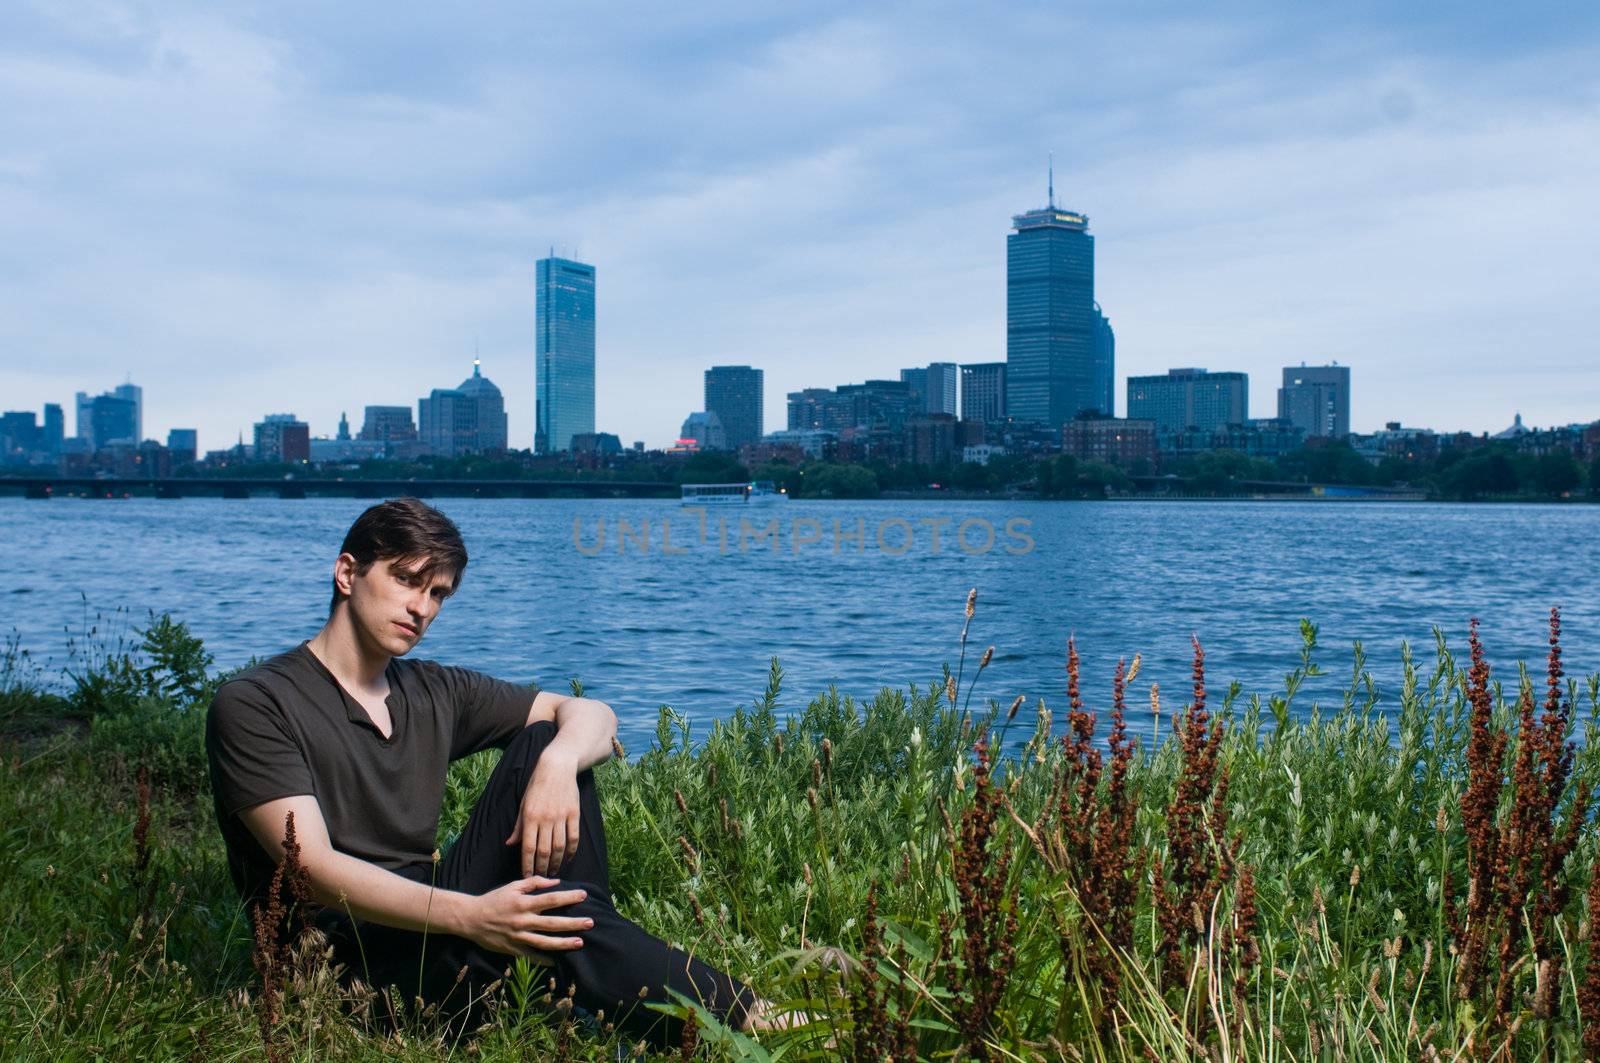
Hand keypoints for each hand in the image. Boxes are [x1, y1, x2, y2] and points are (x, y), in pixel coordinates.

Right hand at [463, 876, 591, 954]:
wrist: (471, 918)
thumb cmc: (494, 900)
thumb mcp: (512, 886)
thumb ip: (534, 882)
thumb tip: (555, 882)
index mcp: (523, 904)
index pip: (550, 900)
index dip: (568, 897)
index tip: (584, 895)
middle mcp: (522, 921)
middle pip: (552, 923)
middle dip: (573, 923)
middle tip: (590, 922)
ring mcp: (518, 937)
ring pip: (544, 942)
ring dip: (563, 943)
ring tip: (580, 943)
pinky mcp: (513, 949)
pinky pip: (531, 956)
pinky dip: (545, 960)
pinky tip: (558, 961)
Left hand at [506, 757, 580, 876]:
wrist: (557, 767)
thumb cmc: (537, 786)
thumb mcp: (523, 804)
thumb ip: (518, 826)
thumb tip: (509, 844)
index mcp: (530, 817)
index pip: (527, 847)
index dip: (527, 864)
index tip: (526, 876)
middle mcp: (545, 819)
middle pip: (544, 851)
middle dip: (541, 867)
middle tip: (540, 878)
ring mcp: (561, 816)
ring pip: (559, 847)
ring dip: (556, 863)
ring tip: (553, 871)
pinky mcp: (574, 814)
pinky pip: (573, 837)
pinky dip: (571, 851)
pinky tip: (567, 859)